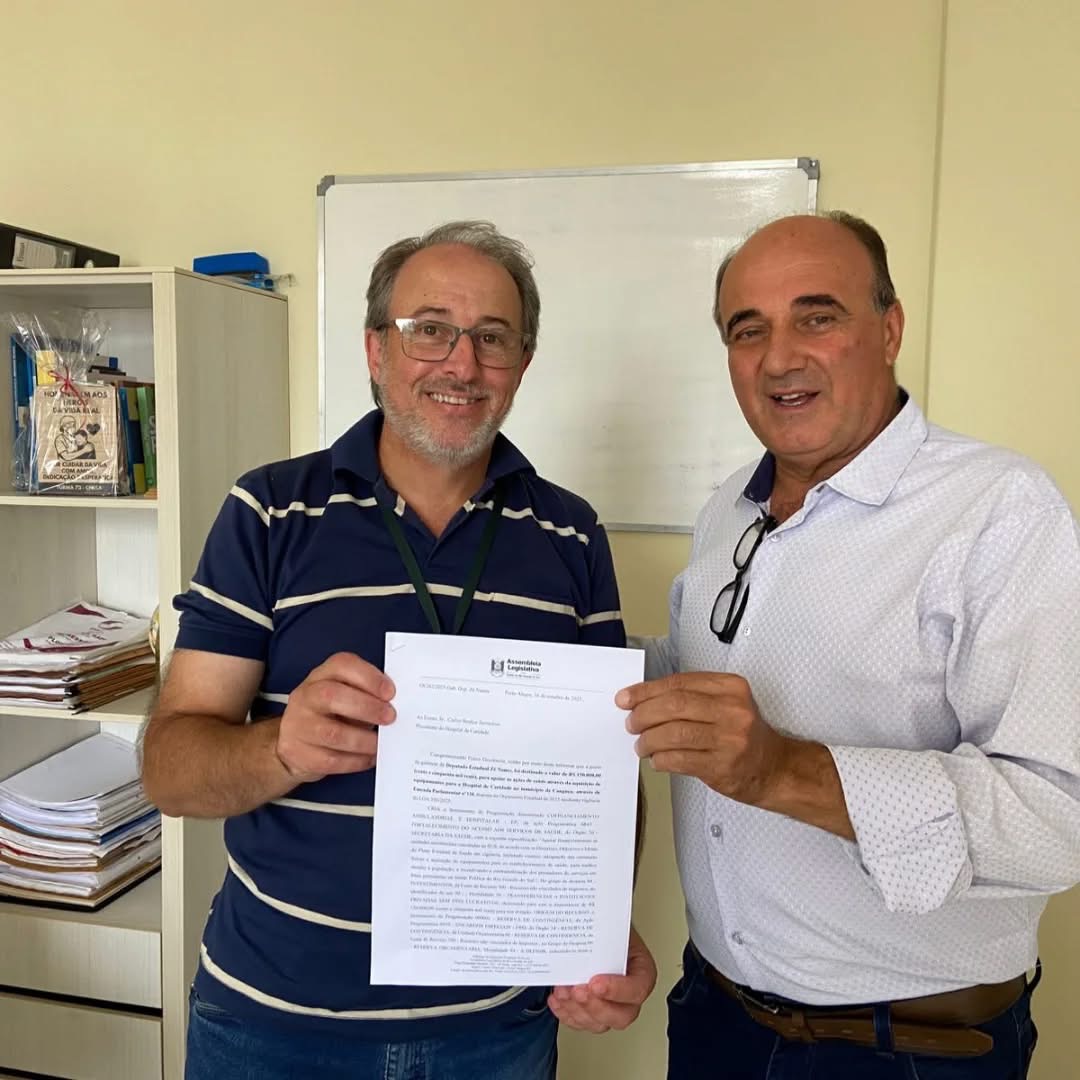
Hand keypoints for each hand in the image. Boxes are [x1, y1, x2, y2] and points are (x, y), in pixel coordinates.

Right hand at [275, 652, 395, 783]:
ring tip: (380, 743)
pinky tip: (369, 758)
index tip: (391, 692)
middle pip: (332, 695)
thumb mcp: (344, 695)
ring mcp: (299, 725)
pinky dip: (356, 761)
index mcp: (322, 676)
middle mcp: (306, 696)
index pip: (341, 665)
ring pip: (332, 733)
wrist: (294, 743)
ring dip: (364, 740)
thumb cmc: (330, 714)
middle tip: (390, 717)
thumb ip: (366, 694)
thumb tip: (399, 703)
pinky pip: (331, 760)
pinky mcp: (299, 753)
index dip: (368, 677)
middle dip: (367, 707)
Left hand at [547, 926, 655, 1032]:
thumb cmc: (610, 928)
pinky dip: (567, 1013)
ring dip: (577, 1010)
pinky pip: (581, 1023)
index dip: (617, 991)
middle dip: (594, 1006)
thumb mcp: (615, 924)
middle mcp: (629, 995)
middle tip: (576, 990)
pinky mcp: (592, 1012)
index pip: (637, 989)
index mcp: (642, 972)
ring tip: (562, 991)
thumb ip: (607, 929)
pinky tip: (557, 999)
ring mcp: (611, 1007)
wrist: (600, 932)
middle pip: (620, 1016)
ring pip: (599, 1024)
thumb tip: (589, 917)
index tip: (595, 983)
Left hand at [617, 672, 790, 805]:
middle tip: (631, 723)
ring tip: (641, 744)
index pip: (679, 683)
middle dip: (644, 714)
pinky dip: (661, 759)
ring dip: (649, 740)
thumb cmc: (744, 735)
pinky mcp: (722, 766)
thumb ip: (691, 698)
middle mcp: (733, 710)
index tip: (626, 698)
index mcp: (731, 687)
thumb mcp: (725, 704)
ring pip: (674, 733)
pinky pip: (680, 759)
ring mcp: (729, 739)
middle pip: (674, 705)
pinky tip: (657, 759)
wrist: (774, 768)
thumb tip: (644, 700)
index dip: (646, 691)